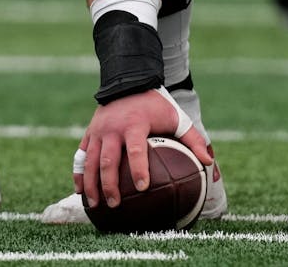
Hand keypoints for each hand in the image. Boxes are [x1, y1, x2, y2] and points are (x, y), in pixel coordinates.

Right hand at [77, 88, 211, 207]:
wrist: (128, 82)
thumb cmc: (155, 104)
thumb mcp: (176, 117)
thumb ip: (193, 139)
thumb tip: (208, 162)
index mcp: (135, 124)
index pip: (136, 150)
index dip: (139, 169)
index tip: (142, 188)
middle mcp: (113, 128)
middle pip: (107, 161)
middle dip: (110, 185)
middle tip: (116, 204)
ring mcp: (98, 131)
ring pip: (90, 161)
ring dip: (91, 185)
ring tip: (95, 205)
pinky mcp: (89, 133)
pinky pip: (80, 156)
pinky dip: (79, 174)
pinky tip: (80, 192)